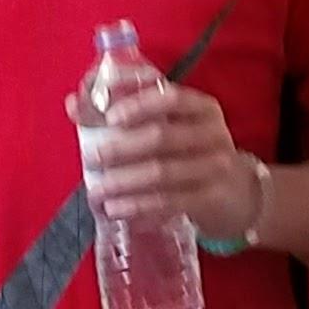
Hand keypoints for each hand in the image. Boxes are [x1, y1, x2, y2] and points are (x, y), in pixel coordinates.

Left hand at [81, 81, 254, 235]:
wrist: (235, 193)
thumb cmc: (189, 152)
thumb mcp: (168, 127)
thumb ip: (122, 114)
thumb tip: (73, 104)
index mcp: (201, 107)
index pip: (171, 97)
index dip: (139, 105)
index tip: (109, 117)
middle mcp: (213, 133)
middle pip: (162, 137)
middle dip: (121, 148)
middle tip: (91, 158)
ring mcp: (215, 167)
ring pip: (162, 173)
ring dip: (124, 183)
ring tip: (96, 192)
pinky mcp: (210, 199)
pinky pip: (169, 203)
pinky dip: (139, 207)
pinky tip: (117, 210)